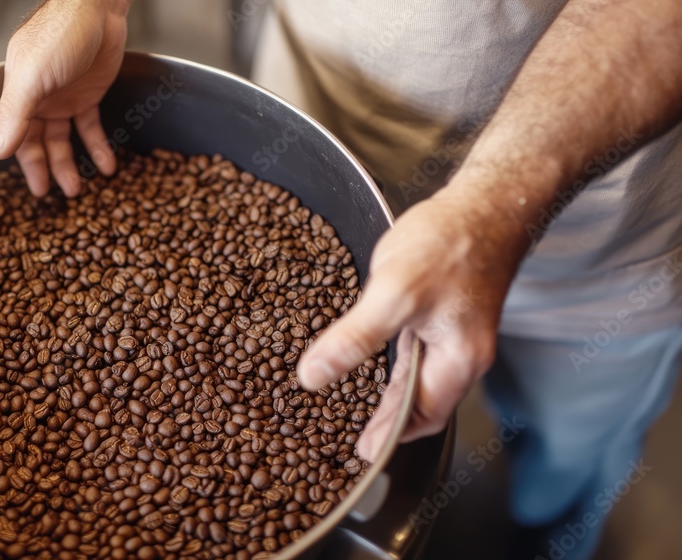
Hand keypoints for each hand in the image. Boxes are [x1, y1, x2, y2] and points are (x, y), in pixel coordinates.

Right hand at [0, 0, 130, 196]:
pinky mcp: (88, 94)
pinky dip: (97, 147)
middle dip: (49, 169)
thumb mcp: (33, 77)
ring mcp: (63, 97)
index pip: (17, 137)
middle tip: (59, 196)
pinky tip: (106, 165)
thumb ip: (14, 115)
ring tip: (80, 188)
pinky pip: (90, 127)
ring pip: (64, 139)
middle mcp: (39, 98)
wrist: (98, 8)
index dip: (27, 164)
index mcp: (18, 93)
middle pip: (40, 142)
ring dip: (72, 164)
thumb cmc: (61, 33)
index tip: (37, 189)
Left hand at [296, 187, 529, 460]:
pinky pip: (419, 349)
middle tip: (358, 438)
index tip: (362, 452)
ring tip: (361, 409)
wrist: (487, 200)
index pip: (422, 416)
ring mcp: (457, 331)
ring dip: (392, 394)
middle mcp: (463, 354)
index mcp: (457, 361)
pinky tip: (377, 359)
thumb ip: (354, 339)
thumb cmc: (451, 243)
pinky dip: (397, 364)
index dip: (390, 435)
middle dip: (389, 421)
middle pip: (423, 402)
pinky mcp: (447, 310)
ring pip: (420, 376)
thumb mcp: (393, 294)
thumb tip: (313, 377)